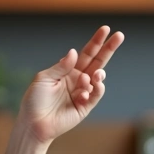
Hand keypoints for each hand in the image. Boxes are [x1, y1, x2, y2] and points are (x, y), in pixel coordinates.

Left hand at [19, 26, 124, 143]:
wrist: (34, 123)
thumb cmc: (35, 100)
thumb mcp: (44, 78)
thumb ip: (61, 66)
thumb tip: (74, 52)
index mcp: (68, 70)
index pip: (86, 53)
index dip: (96, 41)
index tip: (106, 29)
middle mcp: (78, 79)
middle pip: (98, 61)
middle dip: (108, 49)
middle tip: (120, 36)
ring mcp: (83, 92)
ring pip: (98, 78)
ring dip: (99, 75)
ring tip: (96, 76)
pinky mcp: (85, 106)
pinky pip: (96, 95)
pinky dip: (95, 90)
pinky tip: (85, 91)